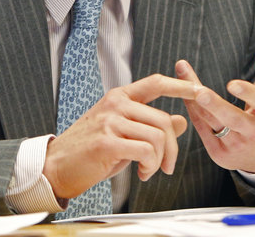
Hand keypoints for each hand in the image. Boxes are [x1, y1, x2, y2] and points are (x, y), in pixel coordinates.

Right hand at [43, 74, 200, 198]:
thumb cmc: (89, 151)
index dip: (179, 86)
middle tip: (167, 166)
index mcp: (119, 97)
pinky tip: (141, 172)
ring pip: (157, 136)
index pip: (155, 83)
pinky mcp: (107, 142)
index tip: (198, 91)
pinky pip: (146, 151)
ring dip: (159, 161)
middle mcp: (116, 104)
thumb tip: (180, 121)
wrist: (56, 166)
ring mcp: (110, 121)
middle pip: (163, 119)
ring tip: (148, 170)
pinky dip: (150, 166)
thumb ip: (149, 125)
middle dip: (172, 148)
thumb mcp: (123, 133)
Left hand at [175, 37, 254, 173]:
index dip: (248, 93)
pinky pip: (202, 129)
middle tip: (199, 92)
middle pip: (233, 118)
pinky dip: (193, 110)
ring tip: (182, 78)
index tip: (232, 84)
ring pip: (212, 122)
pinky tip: (183, 92)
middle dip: (216, 106)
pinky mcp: (220, 154)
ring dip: (196, 101)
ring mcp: (237, 146)